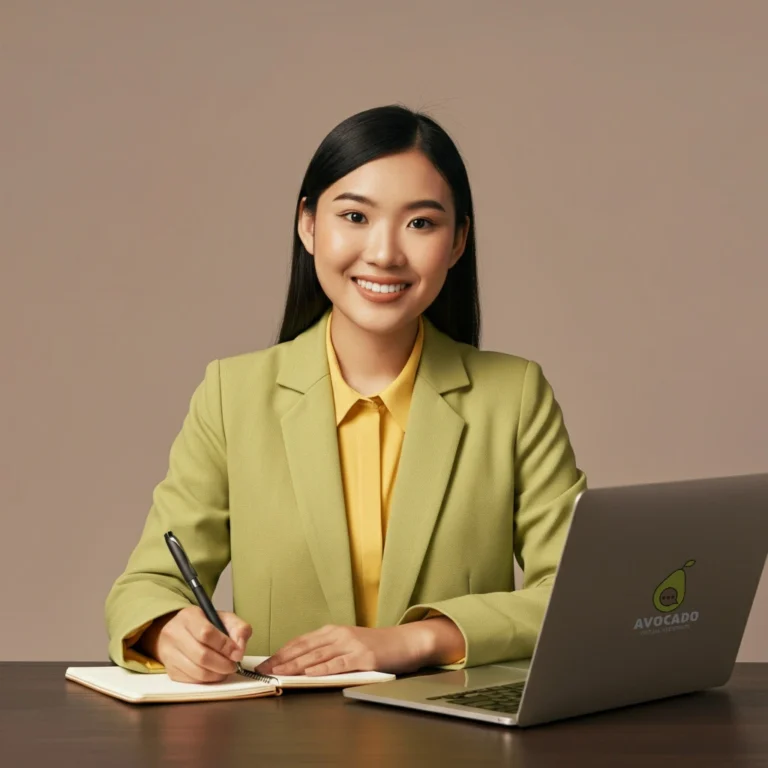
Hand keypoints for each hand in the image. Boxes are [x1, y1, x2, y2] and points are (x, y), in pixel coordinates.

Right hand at [138, 606, 252, 683]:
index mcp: (189, 616)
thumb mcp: (224, 618)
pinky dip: (207, 680)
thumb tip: (239, 650)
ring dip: (217, 674)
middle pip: (201, 656)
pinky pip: (191, 681)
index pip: (206, 633)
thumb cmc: (205, 624)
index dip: (225, 646)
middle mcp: (174, 634)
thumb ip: (239, 629)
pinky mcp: (170, 670)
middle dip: (223, 664)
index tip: (237, 653)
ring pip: (197, 672)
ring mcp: (169, 653)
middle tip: (233, 665)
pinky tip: (213, 672)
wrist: (180, 630)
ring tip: (225, 669)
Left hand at [254, 620, 459, 677]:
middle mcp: (339, 635)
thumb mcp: (349, 642)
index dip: (281, 652)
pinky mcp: (364, 658)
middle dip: (281, 660)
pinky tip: (309, 674)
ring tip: (278, 673)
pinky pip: (338, 664)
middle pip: (304, 649)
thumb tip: (301, 663)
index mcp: (333, 630)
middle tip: (263, 670)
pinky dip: (322, 669)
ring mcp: (352, 645)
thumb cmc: (377, 645)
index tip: (264, 663)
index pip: (301, 641)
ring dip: (295, 666)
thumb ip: (328, 649)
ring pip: (317, 657)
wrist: (405, 641)